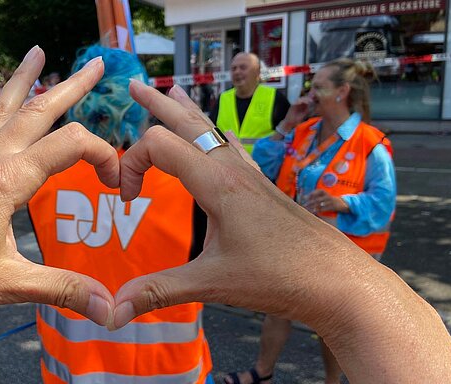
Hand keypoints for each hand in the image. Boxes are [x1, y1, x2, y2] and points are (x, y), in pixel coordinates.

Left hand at [0, 46, 117, 382]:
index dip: (102, 156)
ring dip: (23, 81)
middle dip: (71, 86)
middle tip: (95, 64)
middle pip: (37, 110)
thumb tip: (111, 308)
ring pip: (0, 109)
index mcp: (7, 180)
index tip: (114, 183)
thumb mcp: (7, 283)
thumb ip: (62, 289)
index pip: (71, 145)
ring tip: (37, 54)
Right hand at [116, 80, 358, 326]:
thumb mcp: (212, 283)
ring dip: (185, 112)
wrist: (337, 280)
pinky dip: (213, 133)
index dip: (131, 165)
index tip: (128, 200)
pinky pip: (231, 147)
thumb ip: (159, 291)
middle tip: (133, 86)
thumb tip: (113, 312)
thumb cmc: (278, 277)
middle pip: (188, 122)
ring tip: (171, 92)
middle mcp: (233, 170)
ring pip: (212, 130)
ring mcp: (250, 176)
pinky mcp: (261, 189)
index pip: (158, 145)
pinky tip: (219, 134)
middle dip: (156, 104)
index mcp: (216, 182)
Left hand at [304, 189, 349, 213]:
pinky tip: (314, 211)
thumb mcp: (325, 196)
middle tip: (304, 205)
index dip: (312, 194)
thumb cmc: (330, 200)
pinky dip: (318, 210)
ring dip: (313, 207)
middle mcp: (328, 196)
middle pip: (318, 199)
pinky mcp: (333, 207)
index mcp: (326, 193)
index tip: (305, 197)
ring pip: (320, 204)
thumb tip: (305, 197)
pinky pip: (324, 208)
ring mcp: (331, 201)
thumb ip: (317, 196)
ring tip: (307, 209)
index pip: (318, 191)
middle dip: (310, 202)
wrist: (343, 203)